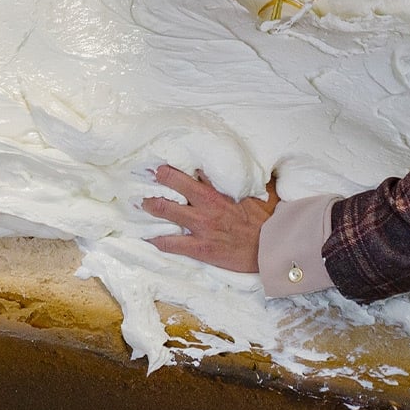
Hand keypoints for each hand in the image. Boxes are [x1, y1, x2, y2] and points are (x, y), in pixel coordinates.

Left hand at [141, 164, 279, 273]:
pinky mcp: (200, 248)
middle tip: (145, 175)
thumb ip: (238, 183)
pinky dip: (156, 240)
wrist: (268, 248)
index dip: (179, 165)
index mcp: (220, 191)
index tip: (165, 160)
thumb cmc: (262, 222)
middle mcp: (207, 206)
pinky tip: (147, 237)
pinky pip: (171, 244)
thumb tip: (235, 169)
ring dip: (151, 205)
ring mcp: (201, 227)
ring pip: (167, 211)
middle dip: (159, 178)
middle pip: (175, 185)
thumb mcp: (251, 195)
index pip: (195, 171)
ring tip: (141, 203)